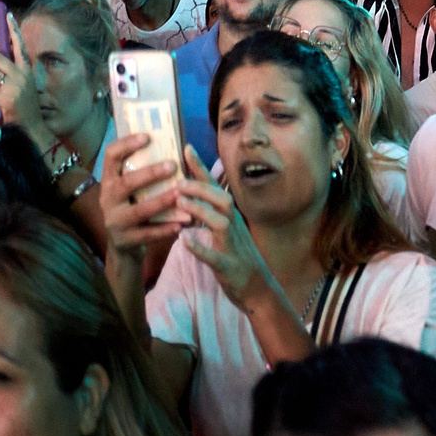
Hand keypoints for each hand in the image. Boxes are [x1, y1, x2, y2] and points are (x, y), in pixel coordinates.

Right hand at [100, 132, 190, 253]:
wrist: (123, 246)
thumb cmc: (134, 208)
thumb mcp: (133, 190)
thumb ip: (145, 172)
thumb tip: (178, 146)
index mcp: (110, 181)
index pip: (110, 156)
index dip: (126, 144)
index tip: (147, 136)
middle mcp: (108, 199)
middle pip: (126, 183)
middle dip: (150, 173)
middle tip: (173, 165)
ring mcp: (115, 221)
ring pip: (139, 210)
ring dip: (161, 201)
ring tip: (180, 194)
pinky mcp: (125, 240)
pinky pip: (147, 234)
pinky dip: (165, 229)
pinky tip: (181, 224)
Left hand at [172, 153, 286, 318]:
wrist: (258, 288)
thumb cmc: (237, 257)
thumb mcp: (225, 231)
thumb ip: (209, 213)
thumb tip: (187, 194)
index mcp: (229, 217)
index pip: (215, 187)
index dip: (201, 168)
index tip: (185, 148)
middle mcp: (233, 226)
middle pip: (221, 200)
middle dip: (201, 188)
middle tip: (178, 181)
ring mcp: (233, 246)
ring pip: (220, 223)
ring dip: (201, 211)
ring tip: (181, 203)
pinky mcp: (228, 267)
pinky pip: (215, 256)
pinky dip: (201, 248)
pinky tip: (186, 241)